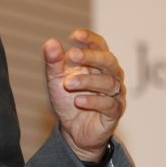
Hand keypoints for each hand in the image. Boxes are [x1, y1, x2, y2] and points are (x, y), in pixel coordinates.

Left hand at [43, 29, 125, 161]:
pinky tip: (78, 101)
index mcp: (97, 63)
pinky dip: (93, 101)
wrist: (72, 131)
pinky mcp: (115, 112)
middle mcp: (110, 75)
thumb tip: (50, 42)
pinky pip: (109, 104)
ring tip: (68, 84)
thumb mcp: (55, 80)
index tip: (74, 36)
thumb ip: (53, 62)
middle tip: (72, 55)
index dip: (89, 38)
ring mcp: (115, 93)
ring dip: (86, 81)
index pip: (99, 45)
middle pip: (107, 60)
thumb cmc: (67, 100)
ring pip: (108, 82)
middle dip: (90, 56)